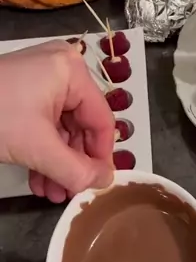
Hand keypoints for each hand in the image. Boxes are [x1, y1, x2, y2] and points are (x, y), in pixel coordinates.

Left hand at [0, 40, 114, 201]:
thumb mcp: (38, 149)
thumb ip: (76, 170)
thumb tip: (105, 183)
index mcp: (71, 71)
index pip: (102, 119)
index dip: (102, 156)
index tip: (99, 184)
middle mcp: (61, 68)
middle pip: (81, 124)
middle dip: (74, 163)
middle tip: (72, 192)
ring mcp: (41, 77)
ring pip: (62, 127)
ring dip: (58, 163)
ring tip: (52, 193)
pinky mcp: (24, 90)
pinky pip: (45, 122)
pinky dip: (43, 150)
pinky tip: (39, 179)